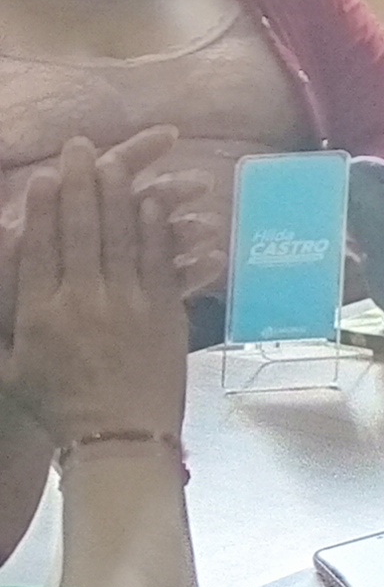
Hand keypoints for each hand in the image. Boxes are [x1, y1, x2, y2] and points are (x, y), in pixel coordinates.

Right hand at [3, 134, 187, 442]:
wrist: (118, 439)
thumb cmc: (55, 407)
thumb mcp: (10, 364)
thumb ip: (7, 314)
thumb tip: (5, 255)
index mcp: (39, 314)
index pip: (38, 248)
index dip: (40, 208)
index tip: (42, 175)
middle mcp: (83, 302)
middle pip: (81, 230)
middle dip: (79, 183)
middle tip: (79, 147)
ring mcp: (128, 305)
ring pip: (122, 236)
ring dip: (119, 193)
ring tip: (114, 160)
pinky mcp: (165, 313)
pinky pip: (160, 260)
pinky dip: (157, 227)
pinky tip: (154, 201)